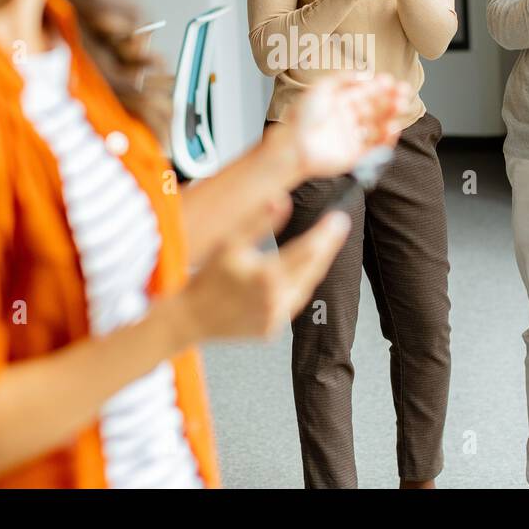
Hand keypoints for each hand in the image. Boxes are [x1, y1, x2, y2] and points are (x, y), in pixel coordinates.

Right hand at [182, 212, 351, 339]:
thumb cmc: (206, 281)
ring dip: (315, 267)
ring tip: (320, 247)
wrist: (190, 317)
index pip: (310, 250)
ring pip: (307, 287)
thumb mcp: (231, 242)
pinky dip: (299, 286)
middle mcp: (276, 299)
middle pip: (315, 269)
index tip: (338, 219)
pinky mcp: (273, 328)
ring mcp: (276, 317)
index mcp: (268, 276)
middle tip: (336, 229)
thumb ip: (260, 221)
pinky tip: (297, 273)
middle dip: (327, 247)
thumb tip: (281, 200)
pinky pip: (294, 303)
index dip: (327, 233)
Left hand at [279, 72, 410, 179]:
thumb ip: (343, 77)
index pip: (364, 93)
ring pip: (377, 126)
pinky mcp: (353, 156)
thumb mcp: (320, 87)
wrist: (294, 147)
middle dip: (390, 99)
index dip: (379, 87)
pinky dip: (387, 137)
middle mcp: (345, 120)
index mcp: (337, 104)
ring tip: (401, 105)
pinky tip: (393, 126)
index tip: (391, 81)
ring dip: (391, 115)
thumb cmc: (302, 118)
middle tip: (404, 91)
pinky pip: (375, 147)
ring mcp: (350, 138)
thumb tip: (365, 73)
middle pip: (374, 108)